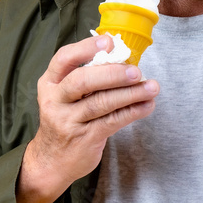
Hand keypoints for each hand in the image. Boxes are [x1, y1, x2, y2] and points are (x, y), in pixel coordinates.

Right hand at [25, 33, 158, 195]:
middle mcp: (56, 100)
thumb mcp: (63, 96)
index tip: (109, 42)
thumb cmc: (64, 120)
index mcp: (50, 83)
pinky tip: (146, 105)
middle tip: (136, 71)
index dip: (86, 48)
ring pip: (100, 103)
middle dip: (112, 74)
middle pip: (82, 81)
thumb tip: (122, 58)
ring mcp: (68, 120)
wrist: (51, 160)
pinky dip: (132, 112)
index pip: (64, 59)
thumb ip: (85, 77)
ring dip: (130, 94)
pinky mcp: (85, 138)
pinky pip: (112, 121)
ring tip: (151, 87)